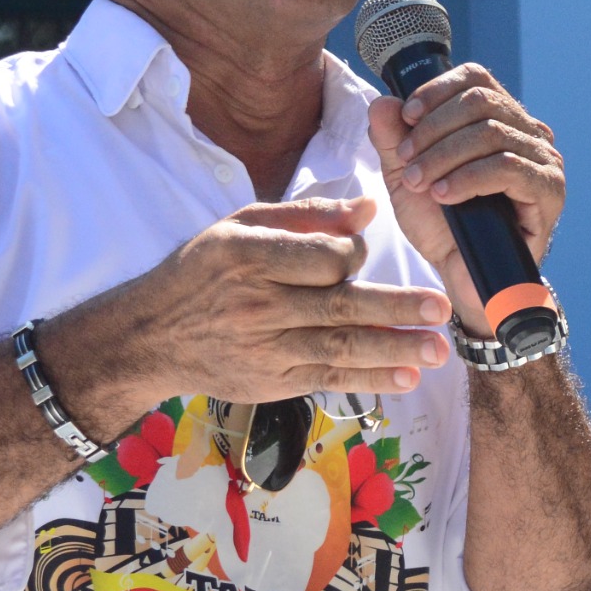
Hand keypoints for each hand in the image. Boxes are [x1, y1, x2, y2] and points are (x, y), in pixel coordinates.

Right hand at [58, 197, 451, 422]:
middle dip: (396, 309)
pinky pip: (327, 378)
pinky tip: (405, 378)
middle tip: (441, 309)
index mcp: (248, 257)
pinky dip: (369, 379)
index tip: (362, 252)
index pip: (321, 257)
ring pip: (339, 348)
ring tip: (437, 349)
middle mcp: (256, 305)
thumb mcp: (241, 225)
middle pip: (339, 306)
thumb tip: (368, 208)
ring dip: (394, 350)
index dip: (352, 254)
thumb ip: (307, 215)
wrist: (149, 336)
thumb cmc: (202, 270)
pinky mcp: (269, 382)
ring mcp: (263, 349)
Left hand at [369, 64, 566, 324]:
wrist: (466, 280)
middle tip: (407, 161)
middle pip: (481, 100)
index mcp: (499, 119)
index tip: (407, 117)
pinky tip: (444, 194)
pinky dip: (470, 178)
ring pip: (492, 132)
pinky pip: (510, 167)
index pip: (476, 78)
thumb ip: (393, 140)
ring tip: (420, 183)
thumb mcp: (407, 177)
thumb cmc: (443, 228)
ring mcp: (544, 159)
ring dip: (445, 155)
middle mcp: (528, 132)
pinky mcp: (550, 190)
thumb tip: (386, 101)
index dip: (437, 90)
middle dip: (435, 128)